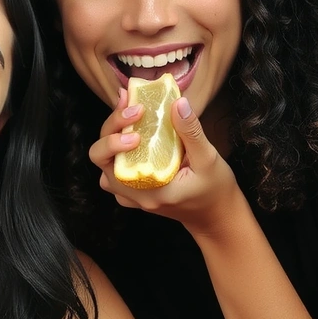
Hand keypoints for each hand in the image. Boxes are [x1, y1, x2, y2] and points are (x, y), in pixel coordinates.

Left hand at [87, 88, 245, 237]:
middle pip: (102, 159)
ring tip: (132, 115)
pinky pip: (116, 169)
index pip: (112, 164)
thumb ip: (191, 132)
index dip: (115, 136)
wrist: (215, 216)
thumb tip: (177, 102)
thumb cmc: (215, 189)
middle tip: (134, 106)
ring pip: (107, 164)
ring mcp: (133, 195)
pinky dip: (120, 149)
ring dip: (113, 137)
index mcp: (149, 191)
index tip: (137, 114)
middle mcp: (135, 195)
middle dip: (112, 128)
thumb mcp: (208, 159)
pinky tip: (134, 130)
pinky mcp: (136, 190)